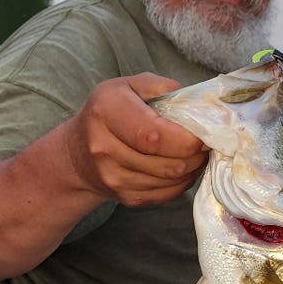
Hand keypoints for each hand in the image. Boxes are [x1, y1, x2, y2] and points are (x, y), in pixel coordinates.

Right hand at [63, 73, 208, 205]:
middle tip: (205, 142)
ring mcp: (112, 177)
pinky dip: (182, 182)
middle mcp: (103, 147)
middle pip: (168, 163)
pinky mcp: (123, 197)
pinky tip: (182, 166)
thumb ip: (160, 87)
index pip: (154, 135)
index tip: (202, 133)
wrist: (77, 153)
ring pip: (171, 180)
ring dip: (192, 168)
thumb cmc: (109, 113)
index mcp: (106, 110)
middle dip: (196, 154)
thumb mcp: (127, 86)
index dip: (187, 139)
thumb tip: (195, 104)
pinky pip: (166, 194)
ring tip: (194, 152)